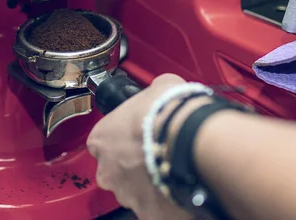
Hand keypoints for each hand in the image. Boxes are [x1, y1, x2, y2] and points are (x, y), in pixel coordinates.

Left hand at [87, 73, 191, 219]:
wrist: (192, 138)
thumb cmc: (170, 113)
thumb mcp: (159, 88)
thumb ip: (152, 93)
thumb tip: (160, 89)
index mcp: (103, 139)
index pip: (103, 141)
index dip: (123, 137)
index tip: (139, 133)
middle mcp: (109, 171)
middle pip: (116, 170)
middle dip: (135, 164)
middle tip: (158, 151)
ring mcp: (128, 195)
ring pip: (136, 191)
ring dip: (152, 182)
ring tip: (175, 168)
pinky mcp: (150, 213)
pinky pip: (156, 208)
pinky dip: (168, 200)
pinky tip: (183, 186)